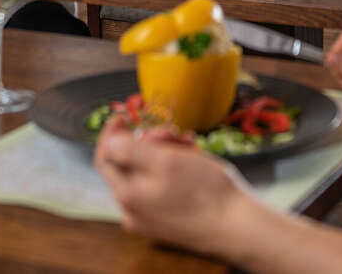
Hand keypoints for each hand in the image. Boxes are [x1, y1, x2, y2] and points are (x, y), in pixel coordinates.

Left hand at [96, 115, 252, 255]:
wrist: (236, 225)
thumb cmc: (204, 191)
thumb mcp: (166, 160)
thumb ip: (131, 151)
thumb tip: (109, 142)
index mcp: (128, 195)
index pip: (105, 158)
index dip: (112, 134)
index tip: (124, 115)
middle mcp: (132, 211)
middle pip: (129, 164)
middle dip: (149, 141)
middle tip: (172, 132)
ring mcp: (149, 218)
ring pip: (147, 172)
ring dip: (165, 152)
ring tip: (187, 145)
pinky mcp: (166, 220)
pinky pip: (160, 186)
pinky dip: (172, 169)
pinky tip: (192, 158)